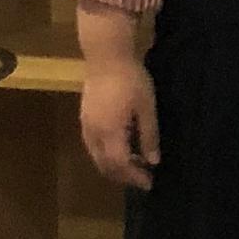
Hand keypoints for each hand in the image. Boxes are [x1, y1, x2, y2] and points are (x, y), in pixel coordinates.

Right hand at [82, 56, 160, 191]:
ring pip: (96, 157)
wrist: (105, 56)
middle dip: (123, 176)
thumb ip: (149, 135)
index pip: (119, 165)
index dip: (133, 177)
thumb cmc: (131, 79)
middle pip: (105, 165)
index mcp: (110, 133)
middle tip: (142, 178)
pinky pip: (93, 146)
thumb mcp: (147, 107)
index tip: (149, 183)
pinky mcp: (84, 118)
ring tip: (134, 166)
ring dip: (114, 167)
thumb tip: (153, 161)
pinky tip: (120, 149)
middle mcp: (94, 134)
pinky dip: (106, 155)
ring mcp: (86, 126)